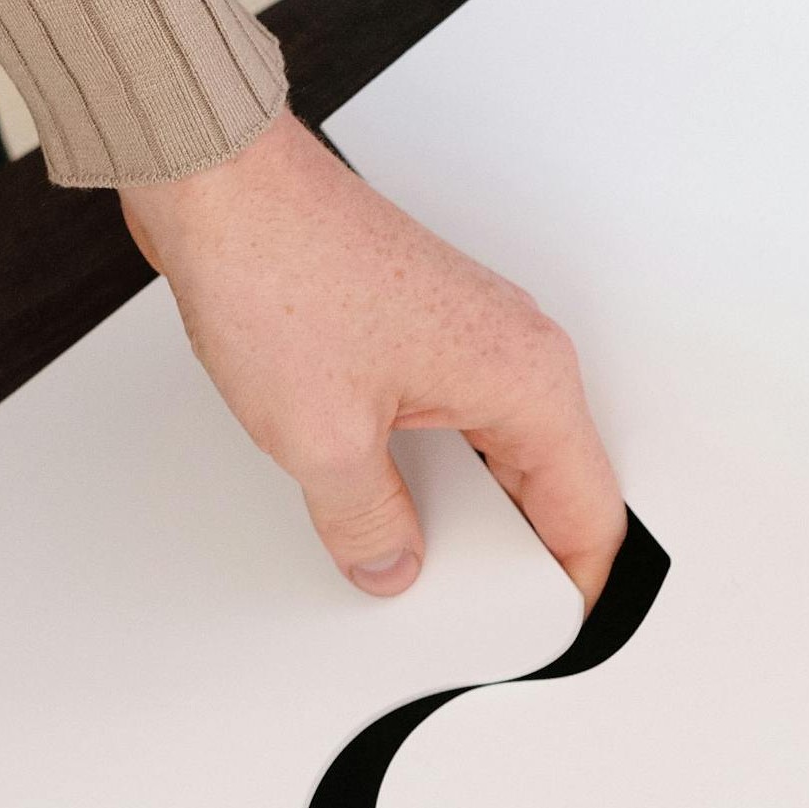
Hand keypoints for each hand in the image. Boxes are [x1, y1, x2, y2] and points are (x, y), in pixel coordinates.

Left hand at [123, 115, 623, 602]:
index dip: (570, 588)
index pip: (591, 516)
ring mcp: (476, 335)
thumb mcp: (322, 440)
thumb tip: (388, 562)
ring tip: (406, 536)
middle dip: (509, 551)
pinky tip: (378, 484)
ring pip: (501, 453)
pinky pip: (458, 418)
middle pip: (551, 487)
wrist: (217, 180)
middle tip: (460, 591)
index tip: (542, 627)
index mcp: (528, 379)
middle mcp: (518, 351)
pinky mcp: (429, 327)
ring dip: (462, 503)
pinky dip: (430, 461)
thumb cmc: (279, 266)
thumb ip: (367, 525)